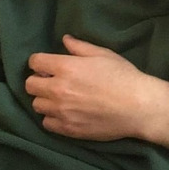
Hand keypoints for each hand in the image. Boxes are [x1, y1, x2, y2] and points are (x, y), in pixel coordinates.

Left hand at [26, 35, 150, 140]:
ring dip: (45, 99)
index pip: (35, 62)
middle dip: (39, 80)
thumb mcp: (103, 54)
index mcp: (65, 67)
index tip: (48, 65)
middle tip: (53, 81)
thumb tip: (65, 40)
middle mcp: (58, 90)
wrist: (138, 107)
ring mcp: (61, 112)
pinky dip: (52, 117)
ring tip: (60, 98)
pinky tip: (66, 113)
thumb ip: (80, 47)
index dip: (40, 62)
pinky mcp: (68, 129)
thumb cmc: (123, 76)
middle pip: (30, 85)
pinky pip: (47, 123)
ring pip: (37, 105)